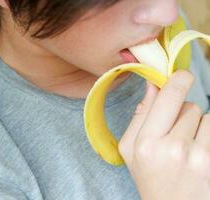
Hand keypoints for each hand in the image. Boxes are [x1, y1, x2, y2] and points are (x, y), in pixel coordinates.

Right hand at [118, 70, 209, 199]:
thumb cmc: (148, 175)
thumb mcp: (130, 147)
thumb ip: (140, 114)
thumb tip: (154, 83)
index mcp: (145, 143)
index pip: (169, 97)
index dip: (178, 80)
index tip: (182, 75)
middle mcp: (173, 149)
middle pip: (189, 106)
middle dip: (183, 113)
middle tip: (174, 133)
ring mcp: (199, 158)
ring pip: (206, 117)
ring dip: (198, 126)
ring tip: (187, 147)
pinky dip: (207, 136)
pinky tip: (198, 154)